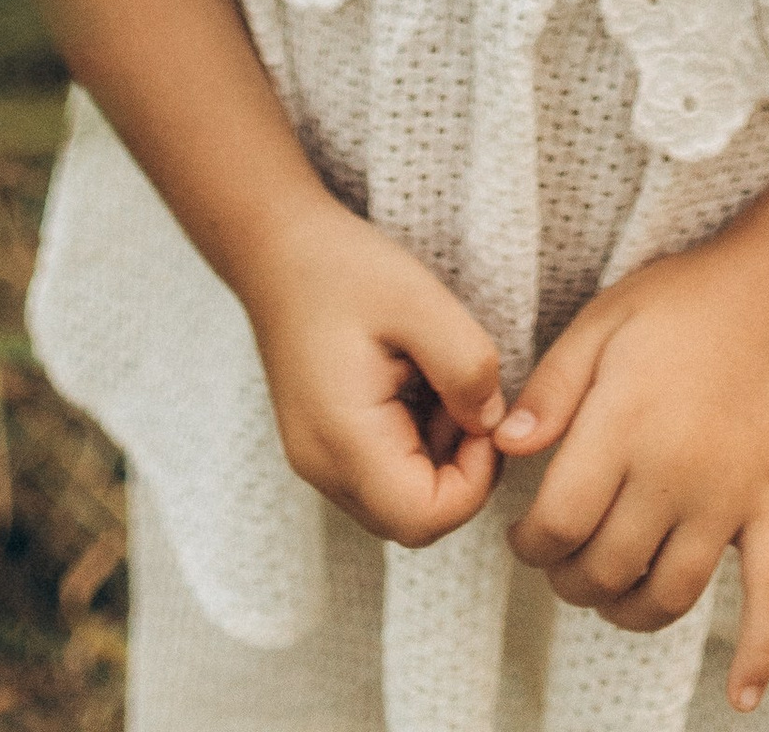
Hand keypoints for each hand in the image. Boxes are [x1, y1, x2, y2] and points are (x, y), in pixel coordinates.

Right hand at [240, 199, 508, 547]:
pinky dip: (415, 443)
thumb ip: (467, 367)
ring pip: (399, 501)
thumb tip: (492, 422)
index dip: (474, 480)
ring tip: (437, 380)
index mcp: (342, 439)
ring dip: (439, 456)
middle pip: (412, 520)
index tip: (484, 414)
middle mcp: (322, 467)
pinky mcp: (323, 446)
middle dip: (460, 470)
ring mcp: (318, 460)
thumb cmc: (344, 268)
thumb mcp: (420, 301)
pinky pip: (381, 475)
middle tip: (466, 397)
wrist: (276, 248)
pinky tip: (415, 383)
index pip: (424, 518)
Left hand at [495, 239, 768, 713]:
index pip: (558, 524)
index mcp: (625, 426)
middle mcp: (675, 474)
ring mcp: (730, 498)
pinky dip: (760, 651)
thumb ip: (553, 387)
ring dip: (628, 613)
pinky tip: (744, 699)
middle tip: (559, 560)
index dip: (528, 545)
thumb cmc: (688, 298)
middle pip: (606, 570)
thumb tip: (504, 447)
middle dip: (568, 580)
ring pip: (670, 595)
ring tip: (608, 594)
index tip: (523, 536)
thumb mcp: (605, 318)